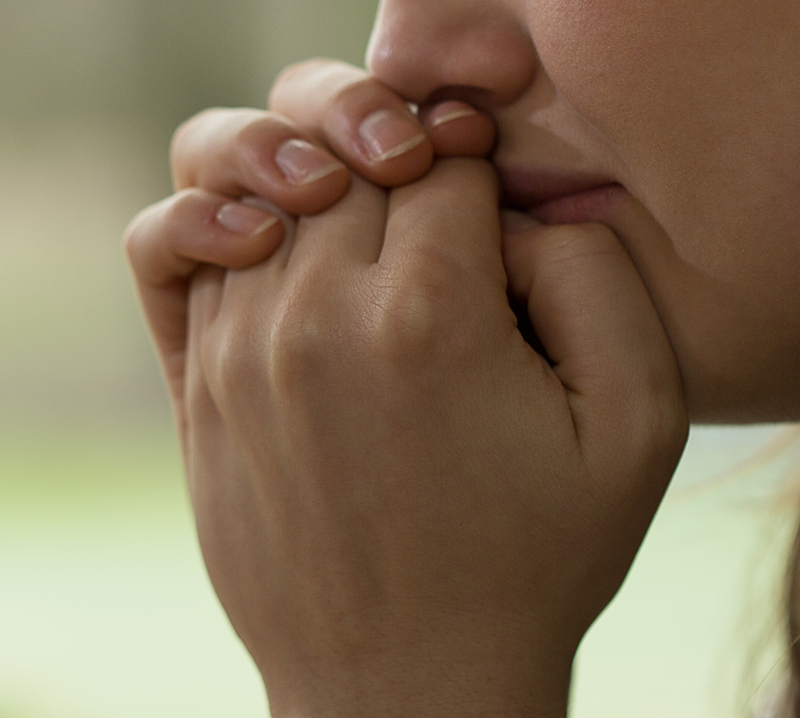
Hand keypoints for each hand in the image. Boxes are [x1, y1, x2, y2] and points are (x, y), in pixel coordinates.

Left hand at [164, 158, 686, 717]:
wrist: (409, 685)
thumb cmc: (538, 558)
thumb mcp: (635, 425)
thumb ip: (600, 278)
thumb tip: (521, 202)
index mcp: (428, 315)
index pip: (438, 149)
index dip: (474, 144)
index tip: (490, 175)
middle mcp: (316, 317)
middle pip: (340, 143)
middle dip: (392, 137)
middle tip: (428, 173)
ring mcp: (239, 349)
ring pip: (247, 172)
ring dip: (305, 159)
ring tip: (356, 192)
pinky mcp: (194, 385)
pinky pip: (164, 246)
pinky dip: (203, 212)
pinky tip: (259, 232)